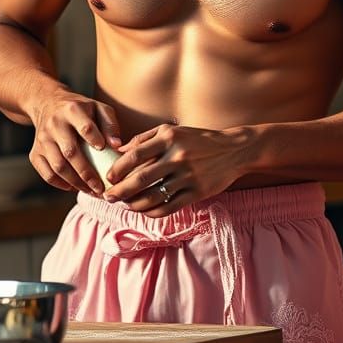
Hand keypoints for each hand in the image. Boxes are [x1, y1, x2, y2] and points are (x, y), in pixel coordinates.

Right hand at [27, 88, 121, 194]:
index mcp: (72, 110)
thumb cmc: (81, 109)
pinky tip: (74, 188)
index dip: (94, 139)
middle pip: (70, 152)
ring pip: (58, 166)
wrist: (47, 104)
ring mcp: (42, 140)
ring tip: (91, 190)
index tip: (104, 150)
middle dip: (87, 172)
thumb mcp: (98, 108)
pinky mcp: (35, 153)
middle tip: (100, 187)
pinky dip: (60, 184)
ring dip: (75, 182)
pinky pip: (46, 173)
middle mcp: (54, 125)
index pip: (84, 127)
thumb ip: (110, 124)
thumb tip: (117, 145)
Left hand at [103, 123, 254, 215]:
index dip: (117, 169)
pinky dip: (152, 212)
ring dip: (134, 204)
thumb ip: (146, 138)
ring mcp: (188, 176)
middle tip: (108, 197)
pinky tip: (145, 211)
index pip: (135, 156)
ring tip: (126, 205)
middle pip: (140, 179)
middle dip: (119, 192)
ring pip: (153, 197)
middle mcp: (178, 157)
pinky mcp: (197, 192)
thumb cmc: (199, 139)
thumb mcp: (173, 130)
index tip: (108, 178)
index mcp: (170, 138)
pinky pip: (169, 207)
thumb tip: (120, 151)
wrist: (234, 150)